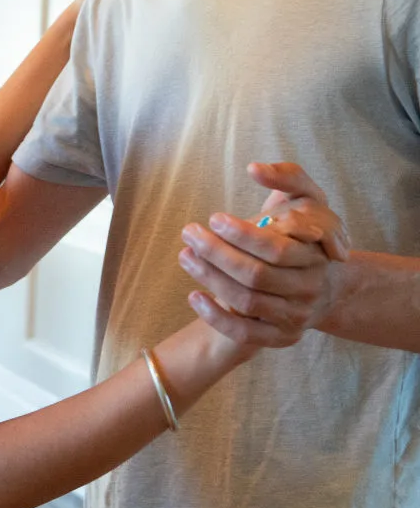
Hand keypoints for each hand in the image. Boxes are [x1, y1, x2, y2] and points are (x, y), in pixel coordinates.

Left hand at [181, 163, 349, 347]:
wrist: (322, 288)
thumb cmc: (301, 236)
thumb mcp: (305, 199)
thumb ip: (286, 178)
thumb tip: (255, 169)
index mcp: (315, 256)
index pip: (275, 249)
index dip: (241, 234)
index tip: (213, 218)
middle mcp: (309, 289)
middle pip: (256, 275)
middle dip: (217, 253)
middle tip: (189, 232)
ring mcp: (295, 317)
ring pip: (246, 302)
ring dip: (209, 278)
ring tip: (185, 255)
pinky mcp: (280, 338)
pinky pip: (243, 333)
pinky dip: (215, 316)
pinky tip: (193, 294)